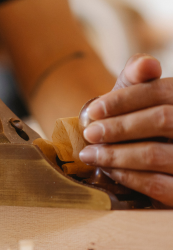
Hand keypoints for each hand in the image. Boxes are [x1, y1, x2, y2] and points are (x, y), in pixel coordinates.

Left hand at [79, 53, 172, 206]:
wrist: (151, 154)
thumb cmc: (138, 122)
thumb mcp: (138, 98)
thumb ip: (137, 77)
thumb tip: (145, 64)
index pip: (161, 92)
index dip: (124, 100)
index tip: (93, 110)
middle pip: (161, 120)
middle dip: (118, 127)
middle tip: (89, 134)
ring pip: (154, 154)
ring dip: (115, 154)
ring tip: (89, 154)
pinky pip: (156, 185)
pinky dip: (128, 177)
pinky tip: (109, 171)